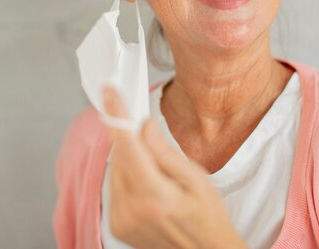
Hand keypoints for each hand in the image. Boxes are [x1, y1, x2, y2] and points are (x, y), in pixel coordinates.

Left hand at [101, 86, 248, 248]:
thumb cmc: (208, 218)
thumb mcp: (198, 180)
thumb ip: (166, 153)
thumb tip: (144, 126)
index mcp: (155, 196)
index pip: (128, 146)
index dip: (117, 115)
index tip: (109, 93)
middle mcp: (132, 210)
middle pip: (120, 157)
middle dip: (132, 139)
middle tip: (150, 136)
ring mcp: (121, 220)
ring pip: (116, 171)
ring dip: (132, 160)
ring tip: (160, 175)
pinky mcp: (117, 225)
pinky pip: (116, 188)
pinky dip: (128, 177)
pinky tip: (150, 186)